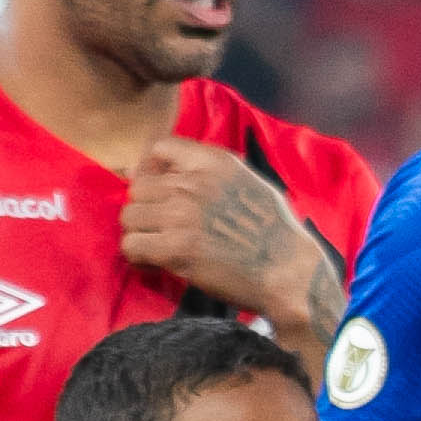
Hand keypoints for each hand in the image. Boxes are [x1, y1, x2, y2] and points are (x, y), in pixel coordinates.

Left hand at [119, 139, 336, 352]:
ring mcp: (182, 216)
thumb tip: (176, 175)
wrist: (290, 272)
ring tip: (155, 249)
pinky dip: (138, 258)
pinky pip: (132, 246)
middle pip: (139, 188)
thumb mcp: (250, 181)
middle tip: (158, 230)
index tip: (156, 192)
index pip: (159, 149)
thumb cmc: (277, 232)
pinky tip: (154, 265)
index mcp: (214, 162)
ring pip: (130, 217)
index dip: (150, 170)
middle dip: (146, 209)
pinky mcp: (176, 249)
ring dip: (139, 234)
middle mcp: (193, 183)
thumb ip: (213, 173)